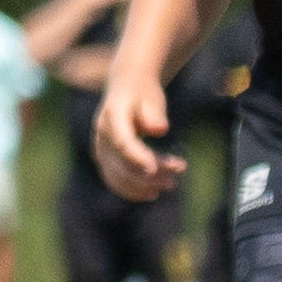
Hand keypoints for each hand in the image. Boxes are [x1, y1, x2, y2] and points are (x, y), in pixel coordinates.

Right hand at [91, 69, 174, 200]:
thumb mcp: (151, 96)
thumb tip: (159, 129)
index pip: (122, 142)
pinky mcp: (105, 160)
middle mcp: (102, 135)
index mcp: (112, 116)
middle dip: (152, 173)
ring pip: (118, 176)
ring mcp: (101, 149)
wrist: (125, 88)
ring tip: (172, 183)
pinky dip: (132, 191)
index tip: (154, 169)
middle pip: (123, 163)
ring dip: (145, 185)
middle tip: (180, 168)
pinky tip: (153, 193)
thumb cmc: (143, 92)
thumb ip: (154, 112)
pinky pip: (114, 181)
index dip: (137, 157)